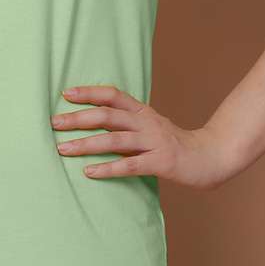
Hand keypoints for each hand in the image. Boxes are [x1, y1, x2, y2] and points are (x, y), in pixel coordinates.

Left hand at [51, 84, 234, 187]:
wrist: (211, 157)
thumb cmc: (174, 144)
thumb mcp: (150, 126)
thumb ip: (126, 123)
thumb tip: (92, 121)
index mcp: (143, 111)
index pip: (112, 95)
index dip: (89, 92)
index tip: (65, 94)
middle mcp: (146, 122)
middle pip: (107, 115)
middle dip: (78, 119)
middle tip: (54, 123)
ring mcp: (154, 142)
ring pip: (114, 140)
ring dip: (86, 145)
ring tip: (63, 149)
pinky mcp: (160, 163)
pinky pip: (129, 165)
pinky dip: (107, 169)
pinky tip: (89, 173)